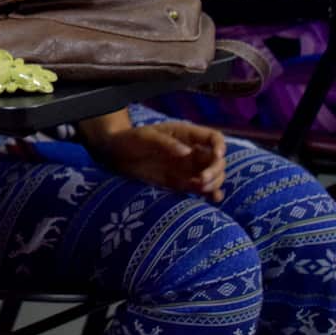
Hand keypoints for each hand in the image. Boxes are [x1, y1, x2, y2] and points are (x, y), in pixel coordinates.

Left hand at [94, 121, 226, 201]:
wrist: (115, 155)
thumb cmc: (130, 139)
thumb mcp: (146, 137)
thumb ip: (166, 143)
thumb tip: (188, 153)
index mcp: (186, 135)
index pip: (214, 138)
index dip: (220, 146)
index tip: (216, 156)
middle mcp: (192, 151)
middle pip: (217, 160)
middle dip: (215, 170)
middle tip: (201, 179)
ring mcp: (188, 168)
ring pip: (214, 175)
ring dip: (214, 182)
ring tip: (200, 187)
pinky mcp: (182, 182)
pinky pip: (202, 188)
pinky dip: (211, 193)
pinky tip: (213, 198)